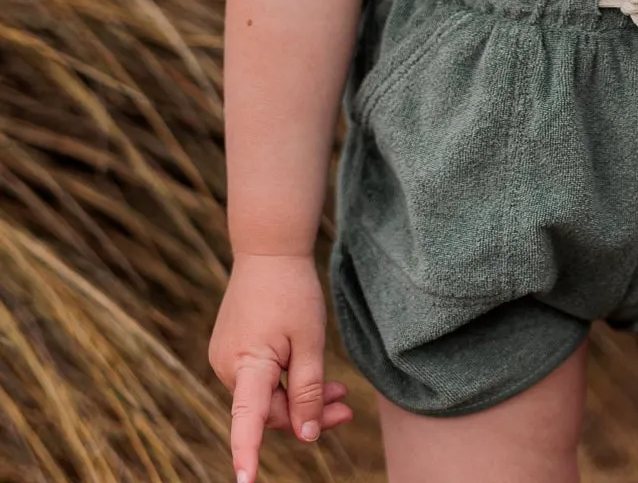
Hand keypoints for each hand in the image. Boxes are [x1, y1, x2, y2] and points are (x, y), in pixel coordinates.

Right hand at [208, 253, 351, 482]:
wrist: (268, 250)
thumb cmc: (292, 292)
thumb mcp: (310, 340)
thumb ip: (308, 390)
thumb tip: (306, 436)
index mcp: (247, 365)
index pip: (246, 420)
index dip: (247, 453)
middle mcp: (227, 368)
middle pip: (270, 411)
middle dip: (307, 415)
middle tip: (346, 409)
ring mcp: (226, 360)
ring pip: (267, 397)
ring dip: (300, 398)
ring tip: (339, 393)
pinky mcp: (231, 352)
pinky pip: (261, 380)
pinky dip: (286, 383)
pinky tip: (312, 376)